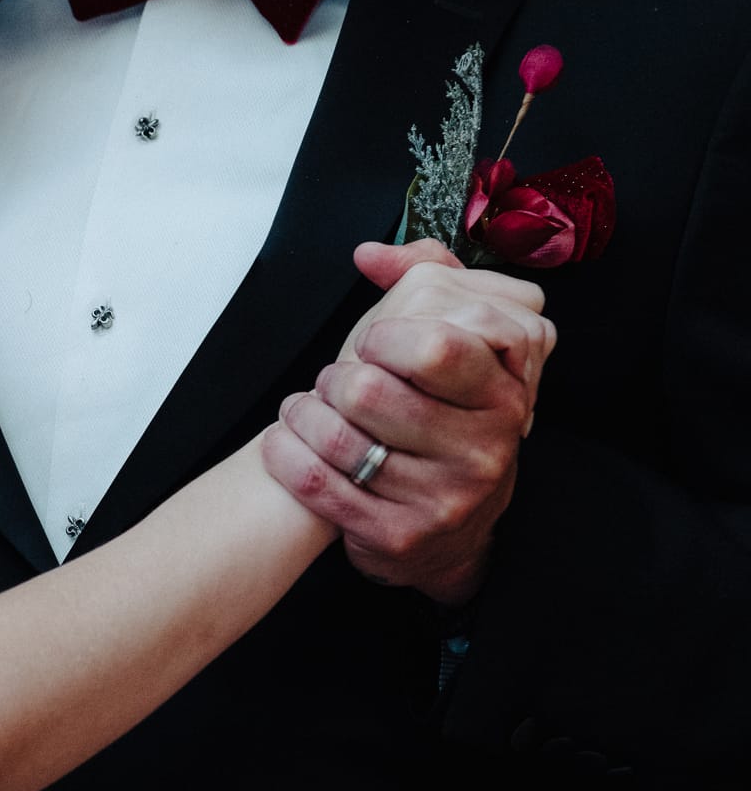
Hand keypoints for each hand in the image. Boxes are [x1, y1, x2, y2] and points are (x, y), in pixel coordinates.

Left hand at [260, 239, 555, 605]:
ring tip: (307, 408)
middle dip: (336, 376)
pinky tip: (286, 439)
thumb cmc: (442, 413)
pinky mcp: (399, 536)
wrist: (447, 524)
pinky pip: (314, 482)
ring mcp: (444, 499)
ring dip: (301, 412)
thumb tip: (370, 255)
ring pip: (334, 435)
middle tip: (338, 382)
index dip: (386, 336)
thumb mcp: (457, 341)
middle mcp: (484, 449)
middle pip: (368, 389)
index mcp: (505, 392)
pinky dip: (284, 452)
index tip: (374, 343)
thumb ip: (427, 276)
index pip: (437, 345)